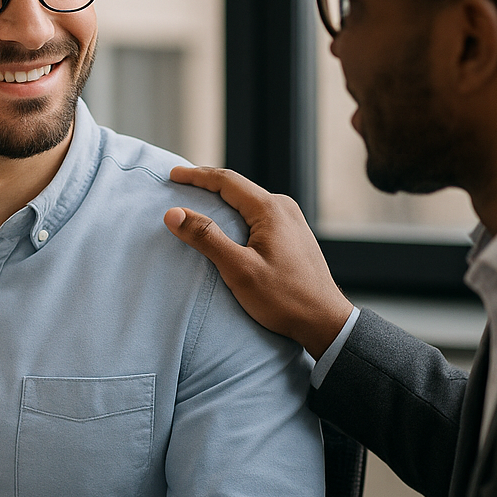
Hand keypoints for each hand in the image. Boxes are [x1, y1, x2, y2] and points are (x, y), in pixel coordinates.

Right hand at [165, 165, 353, 359]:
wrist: (324, 321)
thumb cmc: (283, 298)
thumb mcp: (238, 269)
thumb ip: (206, 238)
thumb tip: (174, 213)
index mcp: (270, 209)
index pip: (226, 181)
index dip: (196, 176)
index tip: (173, 175)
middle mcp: (284, 208)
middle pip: (238, 187)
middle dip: (207, 183)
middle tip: (181, 183)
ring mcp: (292, 220)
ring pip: (249, 200)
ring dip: (222, 198)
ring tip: (199, 201)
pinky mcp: (294, 235)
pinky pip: (259, 214)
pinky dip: (237, 213)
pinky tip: (228, 223)